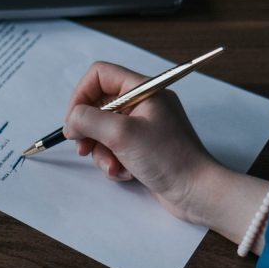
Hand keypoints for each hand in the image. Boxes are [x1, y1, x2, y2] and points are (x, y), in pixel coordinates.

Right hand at [62, 62, 220, 220]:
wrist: (197, 192)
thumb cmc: (168, 158)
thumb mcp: (121, 134)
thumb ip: (88, 120)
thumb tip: (71, 121)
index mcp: (144, 90)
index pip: (100, 76)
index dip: (81, 95)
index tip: (74, 120)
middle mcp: (144, 104)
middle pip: (98, 105)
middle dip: (89, 129)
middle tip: (84, 147)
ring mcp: (144, 127)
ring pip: (103, 130)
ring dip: (101, 151)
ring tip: (113, 166)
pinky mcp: (143, 148)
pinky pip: (114, 148)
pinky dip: (113, 161)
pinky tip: (125, 173)